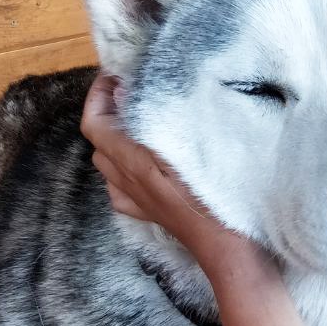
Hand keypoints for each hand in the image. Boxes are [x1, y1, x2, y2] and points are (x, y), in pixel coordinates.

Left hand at [81, 74, 304, 325]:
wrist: (232, 250)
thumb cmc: (219, 195)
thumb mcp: (195, 145)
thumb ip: (161, 117)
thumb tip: (132, 91)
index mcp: (133, 162)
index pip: (94, 123)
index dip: (97, 96)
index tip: (115, 74)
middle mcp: (127, 183)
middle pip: (99, 141)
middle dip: (108, 112)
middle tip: (133, 89)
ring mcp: (137, 202)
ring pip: (109, 165)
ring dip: (116, 138)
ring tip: (141, 118)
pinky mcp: (151, 215)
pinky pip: (122, 188)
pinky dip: (125, 167)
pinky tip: (146, 161)